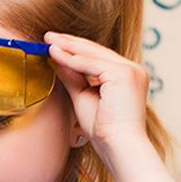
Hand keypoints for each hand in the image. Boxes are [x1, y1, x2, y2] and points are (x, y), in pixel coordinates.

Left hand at [46, 31, 173, 181]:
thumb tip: (57, 60)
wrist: (118, 145)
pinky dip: (71, 60)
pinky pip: (91, 64)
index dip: (74, 49)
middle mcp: (132, 69)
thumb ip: (73, 78)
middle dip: (70, 43)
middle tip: (48, 36)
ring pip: (93, 54)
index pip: (97, 57)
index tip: (53, 44)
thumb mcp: (83, 97)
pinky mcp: (124, 74)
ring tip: (48, 41)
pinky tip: (55, 53)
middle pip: (96, 51)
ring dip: (68, 47)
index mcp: (126, 75)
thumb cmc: (103, 128)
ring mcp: (131, 70)